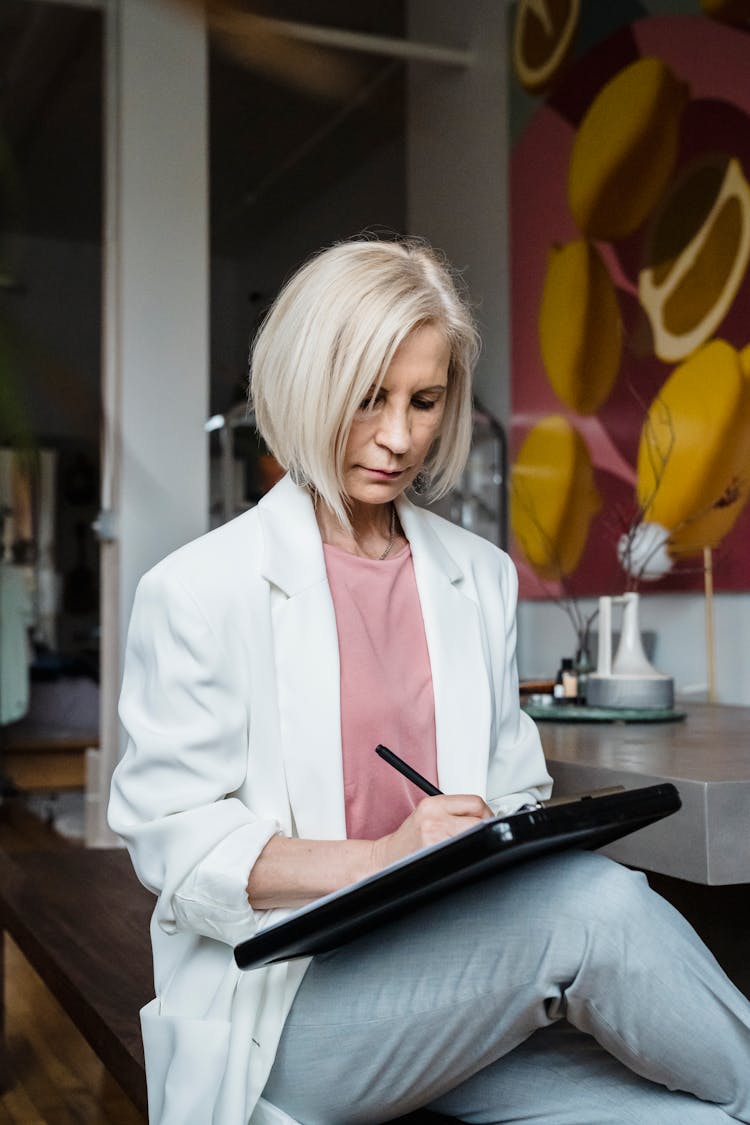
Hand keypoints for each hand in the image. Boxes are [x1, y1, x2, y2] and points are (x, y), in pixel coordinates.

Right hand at [371, 794, 492, 870]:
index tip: (487, 820)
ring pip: (474, 837)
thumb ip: (453, 811)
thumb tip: (484, 815)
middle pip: (479, 819)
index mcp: (433, 804)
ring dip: (477, 842)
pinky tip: (460, 856)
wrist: (386, 858)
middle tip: (484, 835)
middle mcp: (434, 817)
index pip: (475, 802)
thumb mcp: (428, 815)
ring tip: (469, 846)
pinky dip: (468, 855)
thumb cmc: (408, 840)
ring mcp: (436, 837)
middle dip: (486, 828)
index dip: (487, 813)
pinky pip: (465, 853)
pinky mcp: (436, 855)